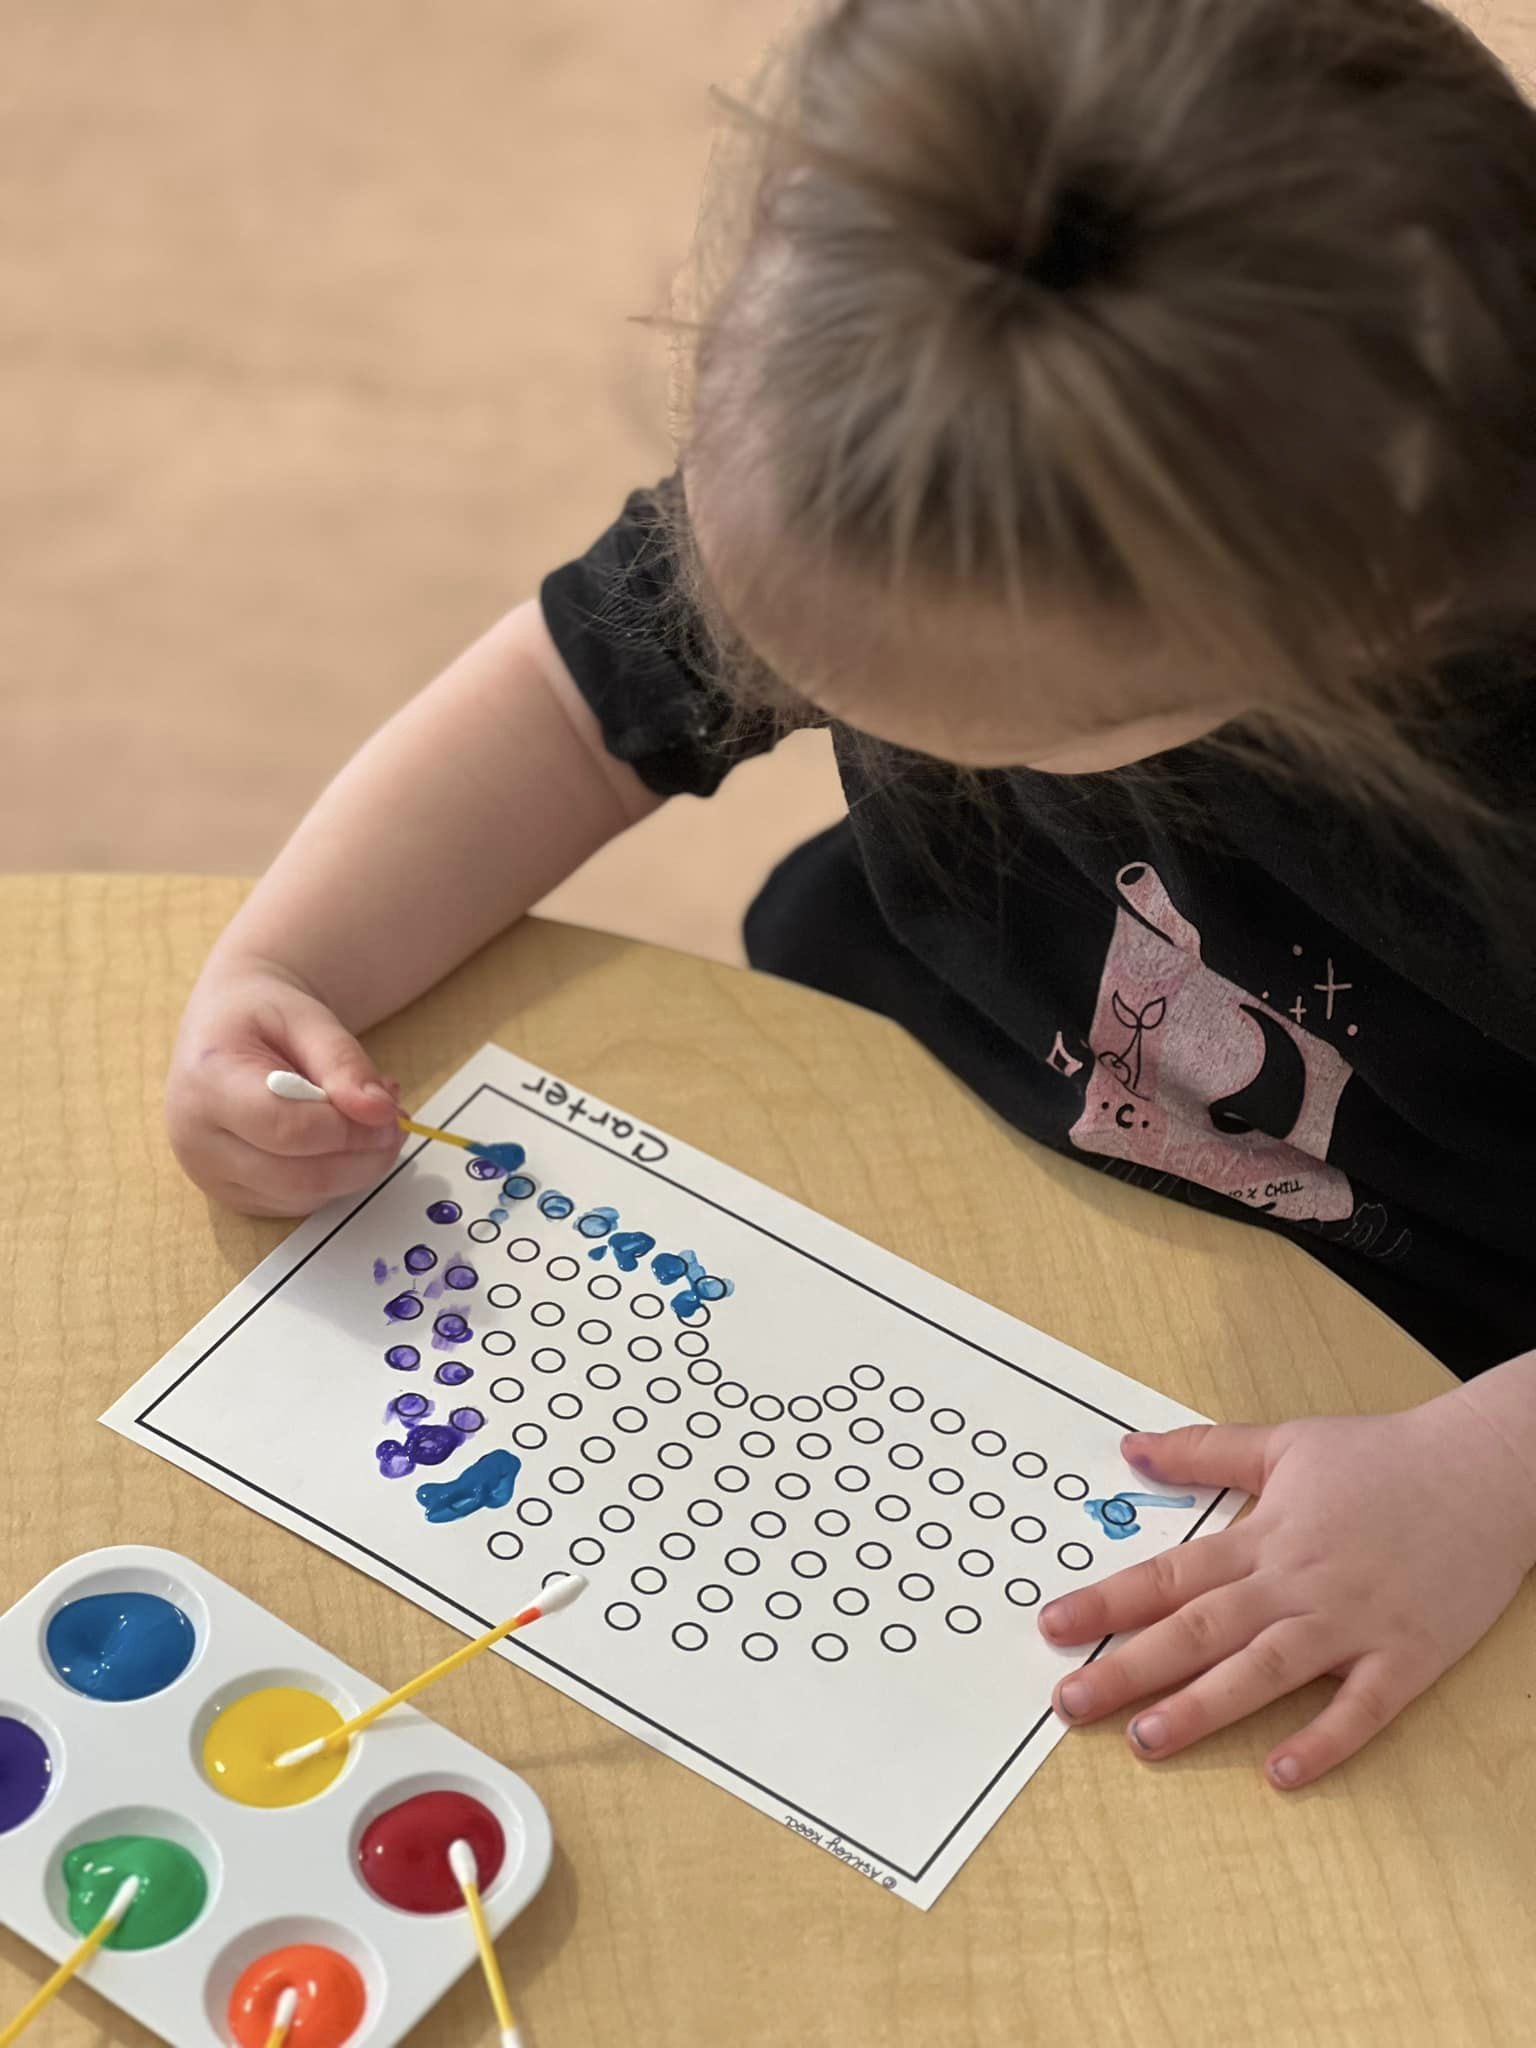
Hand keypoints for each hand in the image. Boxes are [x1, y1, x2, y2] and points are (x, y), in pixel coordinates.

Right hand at [166, 955, 401, 1215]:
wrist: (226, 1028)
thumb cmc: (263, 1015)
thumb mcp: (308, 1018)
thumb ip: (344, 1063)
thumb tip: (381, 1112)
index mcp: (207, 1083)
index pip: (285, 1128)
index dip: (348, 1129)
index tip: (390, 1111)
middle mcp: (196, 1139)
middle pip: (297, 1176)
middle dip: (362, 1155)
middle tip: (395, 1120)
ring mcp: (210, 1175)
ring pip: (304, 1197)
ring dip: (356, 1168)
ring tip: (373, 1120)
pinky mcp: (233, 1196)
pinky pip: (299, 1203)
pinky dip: (336, 1178)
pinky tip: (345, 1140)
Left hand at [1039, 1392, 1535, 1787]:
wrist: (1486, 1472)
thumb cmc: (1384, 1457)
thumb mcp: (1284, 1443)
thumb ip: (1204, 1451)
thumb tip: (1132, 1448)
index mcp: (1265, 1537)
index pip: (1169, 1576)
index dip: (1106, 1602)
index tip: (1052, 1627)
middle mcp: (1298, 1584)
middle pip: (1200, 1631)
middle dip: (1129, 1668)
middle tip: (1069, 1700)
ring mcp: (1351, 1624)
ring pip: (1265, 1672)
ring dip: (1203, 1708)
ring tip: (1146, 1740)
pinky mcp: (1405, 1657)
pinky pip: (1360, 1709)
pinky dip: (1324, 1741)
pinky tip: (1283, 1774)